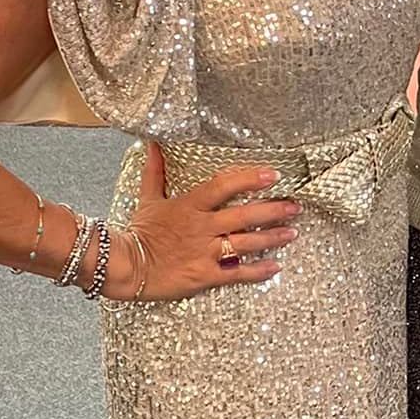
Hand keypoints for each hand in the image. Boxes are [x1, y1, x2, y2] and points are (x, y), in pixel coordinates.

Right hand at [107, 143, 299, 301]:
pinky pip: (237, 273)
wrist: (125, 266)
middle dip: (273, 210)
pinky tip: (276, 267)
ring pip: (246, 243)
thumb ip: (155, 171)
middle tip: (295, 206)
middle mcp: (202, 227)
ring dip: (272, 237)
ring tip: (292, 232)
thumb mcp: (148, 198)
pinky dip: (259, 271)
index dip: (249, 178)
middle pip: (244, 216)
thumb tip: (152, 143)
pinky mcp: (205, 275)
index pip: (224, 186)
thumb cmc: (138, 232)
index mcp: (190, 206)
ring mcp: (205, 252)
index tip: (272, 174)